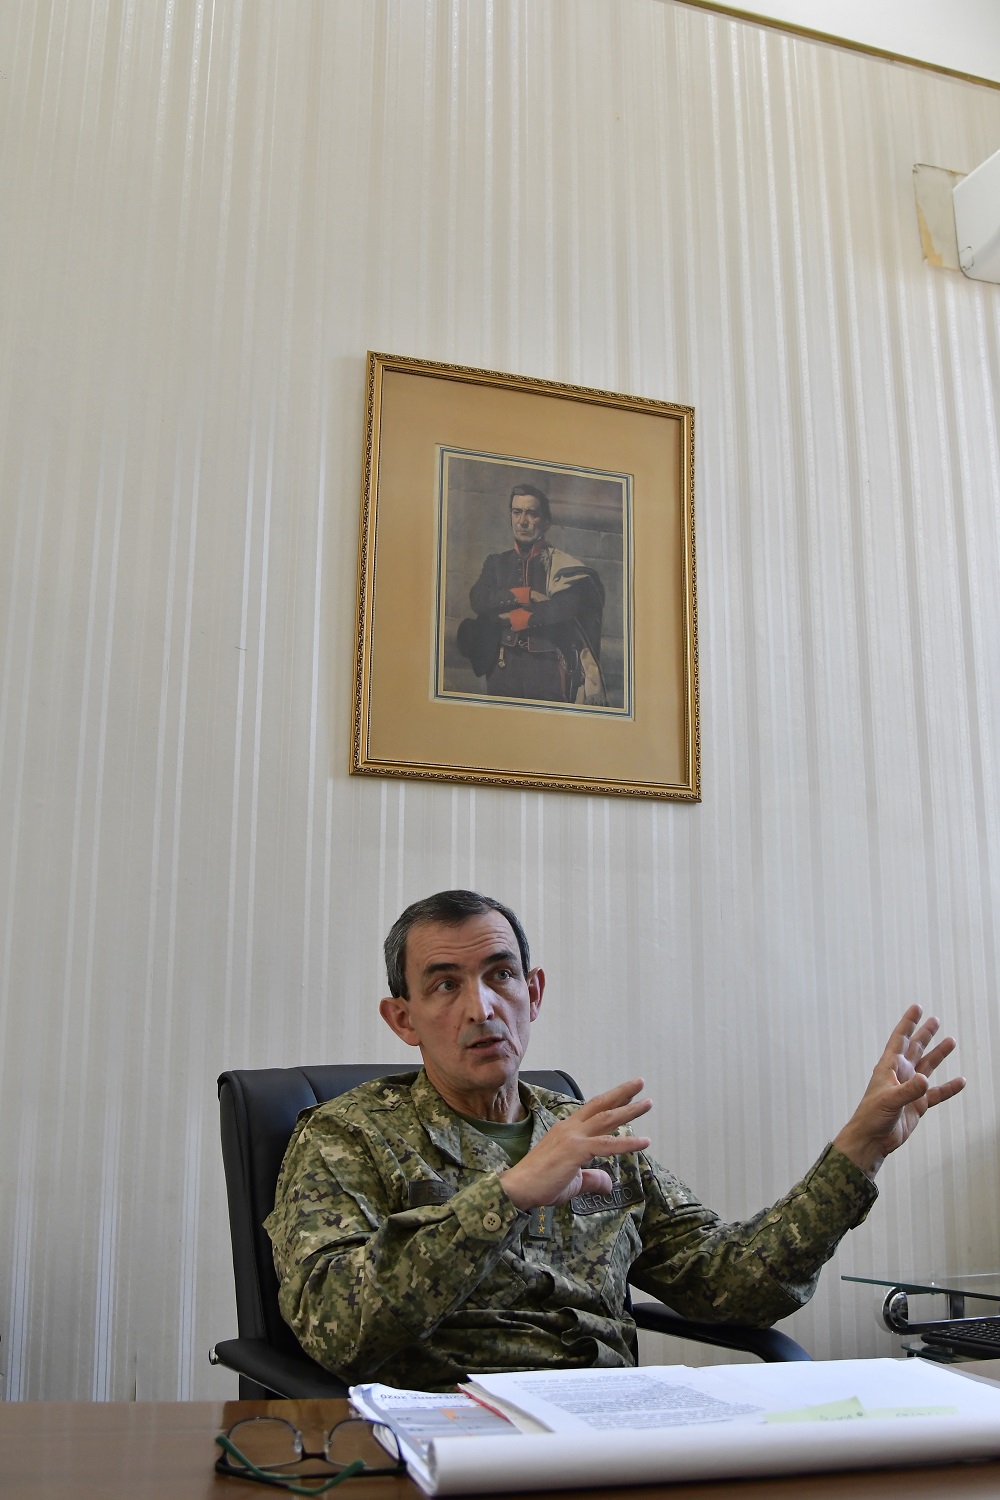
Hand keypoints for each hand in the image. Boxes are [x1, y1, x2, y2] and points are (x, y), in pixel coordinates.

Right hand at [499, 1079, 651, 1208]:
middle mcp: (570, 1128)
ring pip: (607, 1119)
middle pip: (601, 1105)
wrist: (518, 1189)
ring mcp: (573, 1137)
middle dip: (622, 1093)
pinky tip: (644, 1141)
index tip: (626, 1094)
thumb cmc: (540, 1184)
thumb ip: (592, 1179)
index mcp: (566, 1131)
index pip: (592, 1110)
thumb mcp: (573, 1181)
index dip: (610, 1101)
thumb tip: (608, 1183)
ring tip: (647, 1102)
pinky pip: (607, 1144)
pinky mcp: (576, 1150)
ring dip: (629, 1110)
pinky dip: (628, 1142)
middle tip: (640, 1082)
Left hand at [833, 1005, 965, 1178]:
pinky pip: (937, 1094)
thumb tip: (926, 1079)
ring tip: (951, 1041)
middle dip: (924, 1034)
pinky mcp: (917, 1105)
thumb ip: (909, 1090)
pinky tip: (960, 1081)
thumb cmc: (872, 1117)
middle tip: (935, 1020)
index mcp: (888, 1067)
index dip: (908, 1023)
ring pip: (927, 1067)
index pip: (899, 1040)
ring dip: (938, 1055)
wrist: (872, 1140)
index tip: (917, 1007)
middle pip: (915, 1049)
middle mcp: (900, 1075)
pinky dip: (949, 1088)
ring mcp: (910, 1089)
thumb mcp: (890, 1100)